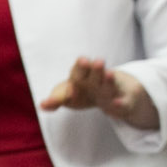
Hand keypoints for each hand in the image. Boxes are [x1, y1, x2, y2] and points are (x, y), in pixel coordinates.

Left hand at [40, 57, 156, 130]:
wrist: (115, 96)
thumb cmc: (86, 92)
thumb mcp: (69, 95)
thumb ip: (56, 99)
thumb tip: (42, 105)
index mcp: (83, 76)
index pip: (79, 71)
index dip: (79, 69)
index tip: (73, 73)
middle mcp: (98, 79)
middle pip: (95, 74)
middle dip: (94, 68)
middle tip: (93, 61)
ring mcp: (112, 90)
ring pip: (109, 85)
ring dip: (109, 79)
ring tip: (109, 74)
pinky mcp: (124, 102)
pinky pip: (122, 103)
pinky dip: (119, 104)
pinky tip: (115, 104)